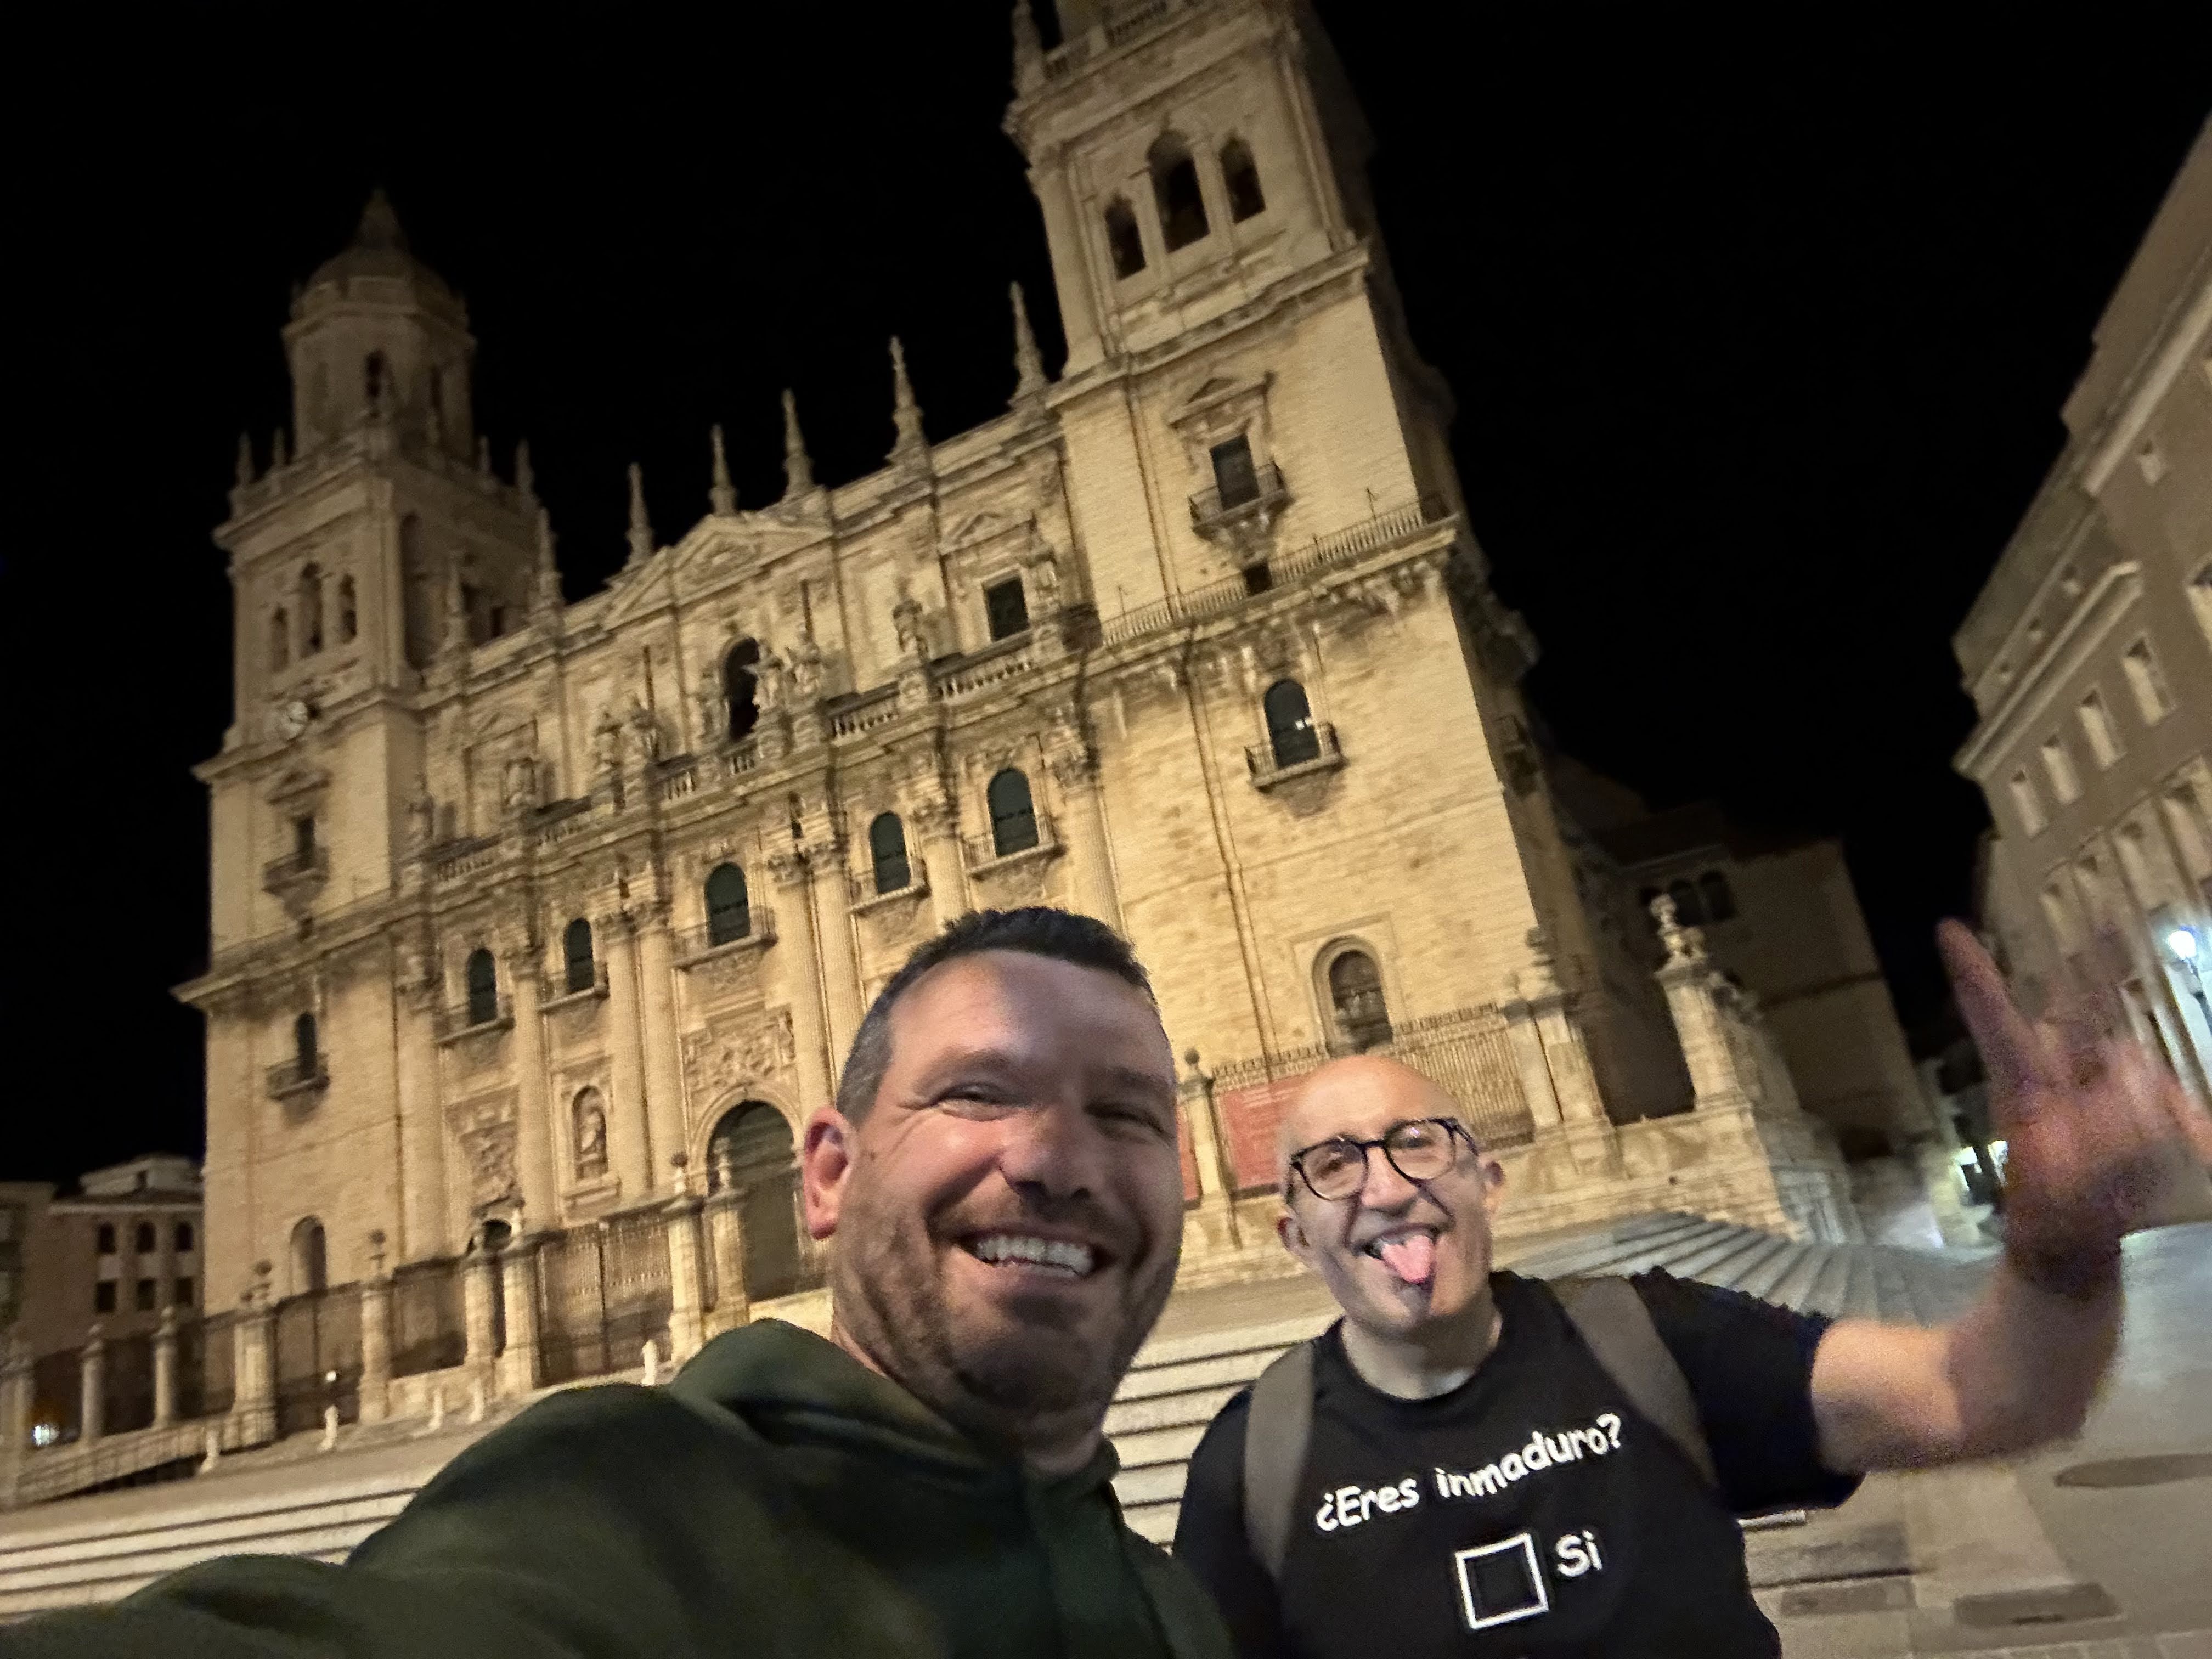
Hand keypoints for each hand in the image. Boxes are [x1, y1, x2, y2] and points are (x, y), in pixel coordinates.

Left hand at [1939, 920, 2211, 1296]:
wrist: (2069, 1258)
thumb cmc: (2051, 1228)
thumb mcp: (2063, 1196)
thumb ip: (2101, 1144)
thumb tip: (2137, 1086)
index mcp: (2022, 1090)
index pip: (1996, 1024)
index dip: (1977, 979)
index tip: (1947, 929)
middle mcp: (2058, 1081)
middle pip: (2075, 1014)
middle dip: (2090, 972)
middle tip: (2109, 925)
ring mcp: (2100, 1095)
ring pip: (2135, 1067)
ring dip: (2146, 1104)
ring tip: (2128, 1170)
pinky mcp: (2138, 1115)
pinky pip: (2168, 1100)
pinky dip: (2184, 1123)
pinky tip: (2191, 1148)